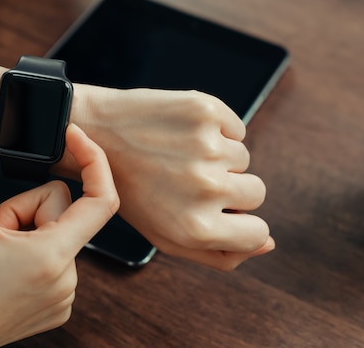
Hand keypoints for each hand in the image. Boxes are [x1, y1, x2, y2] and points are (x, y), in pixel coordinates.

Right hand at [0, 107, 118, 347]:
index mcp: (52, 255)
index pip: (102, 199)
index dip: (93, 160)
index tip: (74, 138)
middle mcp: (68, 277)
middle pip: (62, 210)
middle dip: (25, 207)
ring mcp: (64, 294)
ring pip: (55, 232)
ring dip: (25, 231)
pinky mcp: (56, 305)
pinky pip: (55, 256)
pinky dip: (30, 251)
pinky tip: (1, 268)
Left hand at [59, 86, 273, 270]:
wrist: (95, 133)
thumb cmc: (130, 190)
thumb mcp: (165, 236)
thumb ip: (218, 253)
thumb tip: (268, 243)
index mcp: (196, 228)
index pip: (258, 232)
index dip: (241, 221)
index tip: (221, 210)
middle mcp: (206, 188)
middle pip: (256, 192)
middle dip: (231, 187)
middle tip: (188, 178)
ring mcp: (208, 146)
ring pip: (243, 158)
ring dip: (218, 157)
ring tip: (177, 154)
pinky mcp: (205, 111)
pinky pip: (236, 128)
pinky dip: (216, 130)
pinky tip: (182, 132)